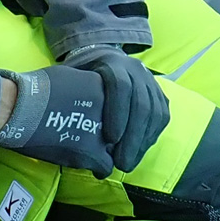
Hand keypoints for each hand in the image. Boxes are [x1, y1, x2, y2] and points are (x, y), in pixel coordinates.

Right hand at [0, 65, 114, 177]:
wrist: (19, 107)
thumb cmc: (35, 89)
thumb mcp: (70, 76)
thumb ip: (86, 88)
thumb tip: (84, 95)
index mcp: (105, 87)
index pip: (120, 108)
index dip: (110, 117)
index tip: (102, 123)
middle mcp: (110, 108)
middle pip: (120, 128)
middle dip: (109, 136)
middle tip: (96, 141)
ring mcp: (103, 131)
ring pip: (114, 148)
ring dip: (105, 153)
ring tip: (93, 156)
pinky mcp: (92, 153)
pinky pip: (106, 166)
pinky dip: (99, 168)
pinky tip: (94, 169)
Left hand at [61, 47, 168, 174]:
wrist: (104, 55)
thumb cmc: (81, 74)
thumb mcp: (71, 76)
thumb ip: (68, 95)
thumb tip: (58, 127)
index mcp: (112, 64)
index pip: (121, 86)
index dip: (118, 112)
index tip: (109, 140)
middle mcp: (136, 69)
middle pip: (142, 104)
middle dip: (133, 137)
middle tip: (121, 164)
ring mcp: (150, 81)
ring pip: (155, 112)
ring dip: (143, 142)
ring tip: (128, 164)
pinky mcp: (159, 93)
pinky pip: (162, 116)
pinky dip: (151, 137)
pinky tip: (138, 152)